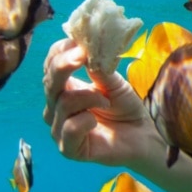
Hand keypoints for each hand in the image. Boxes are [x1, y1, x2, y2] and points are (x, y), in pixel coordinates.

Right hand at [42, 38, 159, 165]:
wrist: (142, 135)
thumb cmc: (125, 107)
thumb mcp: (113, 82)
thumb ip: (98, 67)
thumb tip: (86, 46)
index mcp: (64, 88)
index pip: (50, 66)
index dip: (60, 52)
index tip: (78, 42)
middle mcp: (55, 108)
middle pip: (49, 82)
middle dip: (64, 65)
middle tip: (82, 54)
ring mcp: (59, 129)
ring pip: (62, 103)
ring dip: (88, 97)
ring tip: (107, 100)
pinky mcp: (69, 148)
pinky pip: (69, 128)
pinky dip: (85, 121)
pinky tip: (96, 120)